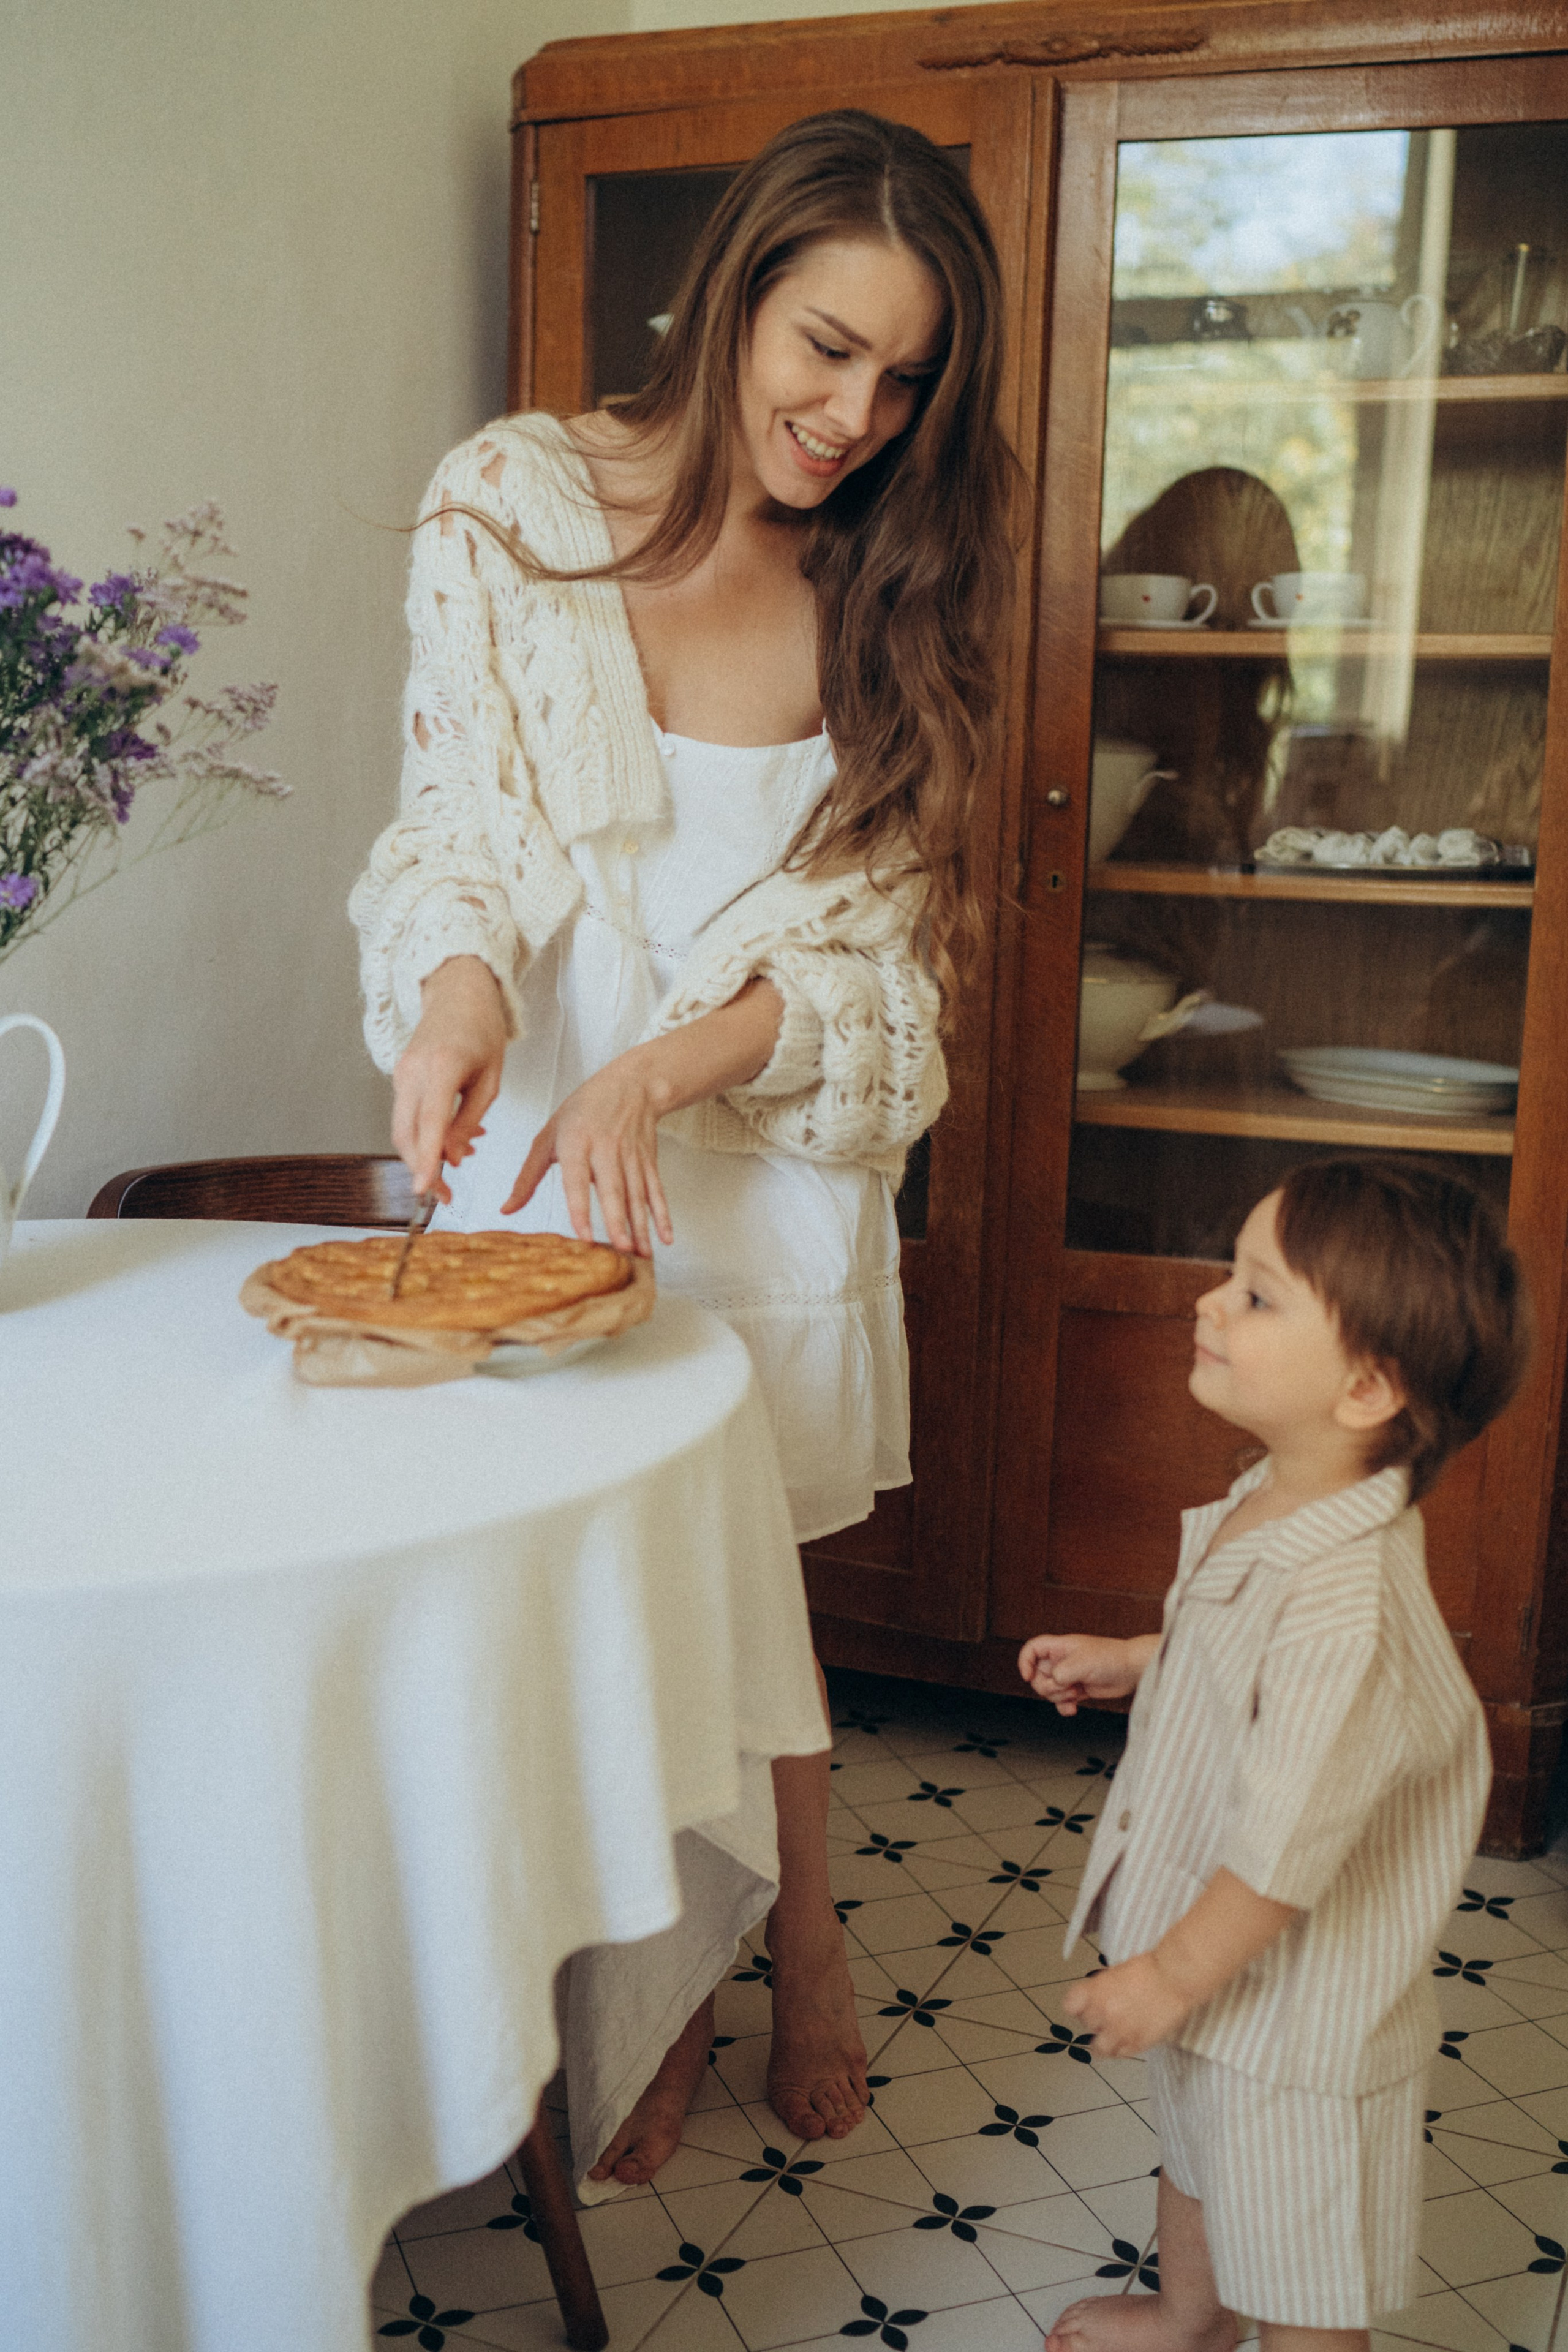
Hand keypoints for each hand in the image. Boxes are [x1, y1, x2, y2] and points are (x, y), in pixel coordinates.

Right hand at [391, 958, 507, 1198]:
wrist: (459, 993)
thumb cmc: (482, 1030)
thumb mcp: (490, 1079)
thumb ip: (470, 1120)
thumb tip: (454, 1159)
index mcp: (442, 1066)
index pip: (429, 1123)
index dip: (427, 1160)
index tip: (426, 1189)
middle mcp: (414, 1069)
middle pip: (406, 1134)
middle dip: (422, 1169)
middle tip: (446, 1194)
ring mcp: (402, 1072)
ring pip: (402, 1128)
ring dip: (424, 1154)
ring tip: (458, 1165)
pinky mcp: (400, 1075)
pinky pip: (407, 1114)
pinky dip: (424, 1134)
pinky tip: (453, 1139)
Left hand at [504, 1045, 672, 1256]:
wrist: (631, 1084)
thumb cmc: (584, 1110)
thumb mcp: (548, 1135)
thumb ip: (527, 1176)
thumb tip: (507, 1209)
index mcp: (577, 1142)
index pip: (577, 1180)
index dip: (581, 1209)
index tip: (584, 1236)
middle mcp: (606, 1149)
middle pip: (613, 1190)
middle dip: (618, 1222)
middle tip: (621, 1249)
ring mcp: (631, 1156)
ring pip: (638, 1195)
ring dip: (641, 1226)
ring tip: (641, 1254)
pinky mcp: (648, 1161)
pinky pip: (656, 1191)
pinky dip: (663, 1215)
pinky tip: (665, 1238)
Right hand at [1017, 1633, 1141, 1714]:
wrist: (1131, 1670)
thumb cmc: (1111, 1658)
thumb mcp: (1082, 1662)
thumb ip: (1061, 1673)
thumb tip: (1053, 1682)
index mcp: (1059, 1647)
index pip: (1032, 1649)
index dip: (1024, 1662)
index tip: (1028, 1676)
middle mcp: (1061, 1661)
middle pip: (1038, 1676)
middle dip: (1048, 1686)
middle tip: (1065, 1685)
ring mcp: (1069, 1676)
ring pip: (1049, 1691)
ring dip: (1059, 1697)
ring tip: (1076, 1692)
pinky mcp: (1077, 1690)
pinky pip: (1061, 1702)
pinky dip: (1064, 1707)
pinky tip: (1074, 1708)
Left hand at [1062, 1954, 1191, 2057]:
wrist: (1174, 1978)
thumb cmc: (1149, 1969)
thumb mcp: (1116, 1973)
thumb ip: (1101, 1989)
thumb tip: (1097, 2000)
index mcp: (1094, 1991)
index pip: (1070, 2006)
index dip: (1078, 2005)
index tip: (1083, 2005)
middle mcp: (1102, 2012)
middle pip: (1087, 2024)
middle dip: (1096, 2019)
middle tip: (1108, 2014)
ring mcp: (1119, 2031)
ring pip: (1098, 2047)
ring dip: (1104, 2040)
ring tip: (1113, 2034)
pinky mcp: (1136, 2044)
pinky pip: (1120, 2054)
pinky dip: (1121, 2049)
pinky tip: (1126, 2040)